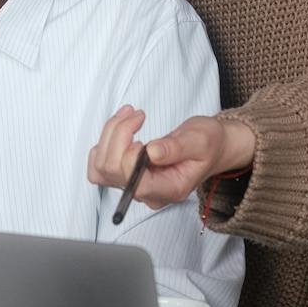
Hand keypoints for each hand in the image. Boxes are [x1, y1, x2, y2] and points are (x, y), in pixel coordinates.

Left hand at [86, 106, 256, 209]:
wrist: (209, 147)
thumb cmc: (208, 144)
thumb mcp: (200, 140)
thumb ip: (177, 147)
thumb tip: (152, 152)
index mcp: (170, 189)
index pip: (136, 184)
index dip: (130, 158)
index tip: (143, 137)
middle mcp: (148, 193)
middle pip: (112, 172)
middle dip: (119, 135)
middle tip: (138, 114)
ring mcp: (134, 185)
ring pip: (101, 167)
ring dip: (110, 135)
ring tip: (129, 115)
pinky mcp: (125, 174)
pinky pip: (98, 166)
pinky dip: (104, 142)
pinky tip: (121, 128)